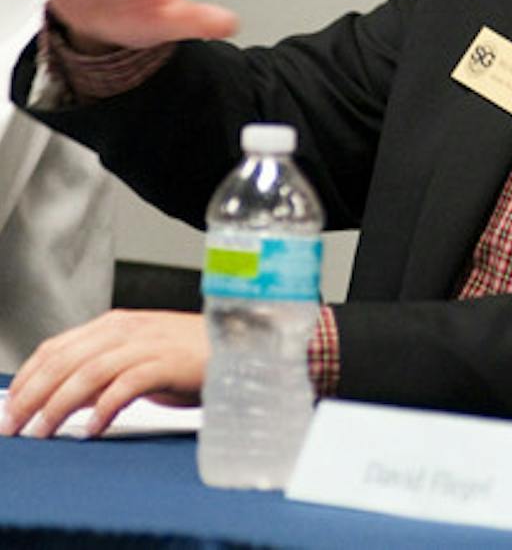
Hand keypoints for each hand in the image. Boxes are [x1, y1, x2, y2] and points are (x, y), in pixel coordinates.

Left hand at [0, 310, 207, 438]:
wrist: (245, 347)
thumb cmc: (195, 357)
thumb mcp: (142, 357)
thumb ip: (105, 370)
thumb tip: (62, 398)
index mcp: (117, 324)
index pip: (57, 347)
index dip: (28, 378)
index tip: (10, 407)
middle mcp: (128, 329)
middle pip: (65, 360)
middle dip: (33, 396)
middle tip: (16, 426)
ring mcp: (149, 344)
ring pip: (88, 372)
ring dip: (59, 406)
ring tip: (44, 431)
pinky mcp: (168, 363)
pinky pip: (126, 385)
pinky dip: (103, 408)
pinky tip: (92, 428)